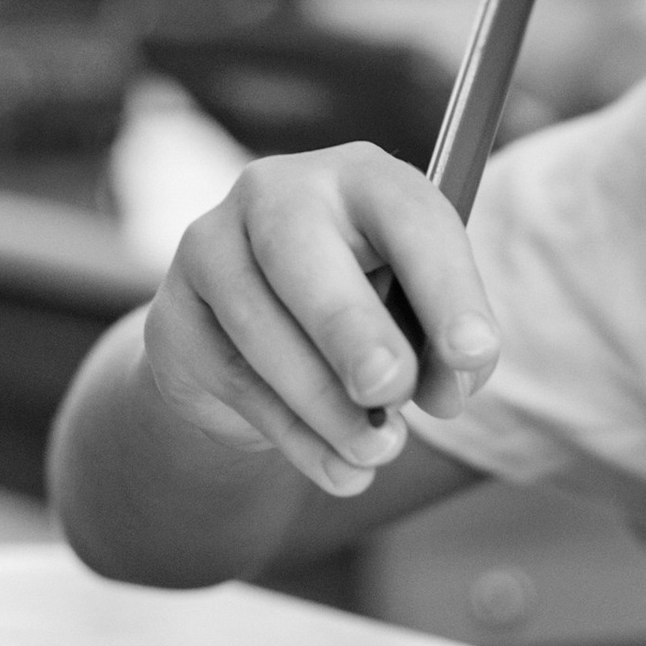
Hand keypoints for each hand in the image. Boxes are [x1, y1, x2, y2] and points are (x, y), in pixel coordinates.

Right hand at [144, 144, 499, 499]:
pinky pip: (233, 379)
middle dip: (352, 328)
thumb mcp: (414, 314)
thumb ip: (439, 344)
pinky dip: (294, 435)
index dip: (447, 287)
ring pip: (260, 327)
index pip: (409, 216)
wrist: (254, 337)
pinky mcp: (172, 314)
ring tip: (379, 449)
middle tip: (392, 389)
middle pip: (304, 253)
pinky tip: (340, 469)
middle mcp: (277, 193)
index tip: (474, 353)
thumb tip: (447, 391)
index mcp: (361, 177)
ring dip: (326, 403)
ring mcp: (211, 247)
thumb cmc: (363, 307)